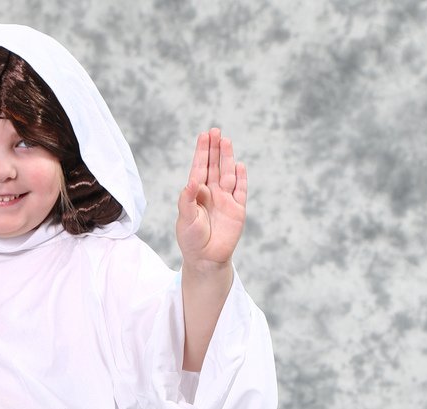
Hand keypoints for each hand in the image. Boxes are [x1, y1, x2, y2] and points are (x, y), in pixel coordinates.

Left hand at [176, 127, 246, 267]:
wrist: (206, 259)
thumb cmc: (191, 240)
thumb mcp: (185, 219)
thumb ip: (187, 200)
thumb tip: (191, 181)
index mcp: (197, 194)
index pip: (200, 168)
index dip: (202, 152)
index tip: (204, 135)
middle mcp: (212, 193)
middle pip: (215, 166)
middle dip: (215, 149)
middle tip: (215, 131)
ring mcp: (226, 200)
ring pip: (228, 174)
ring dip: (227, 158)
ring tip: (226, 141)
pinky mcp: (237, 210)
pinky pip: (240, 190)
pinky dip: (241, 178)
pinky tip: (240, 165)